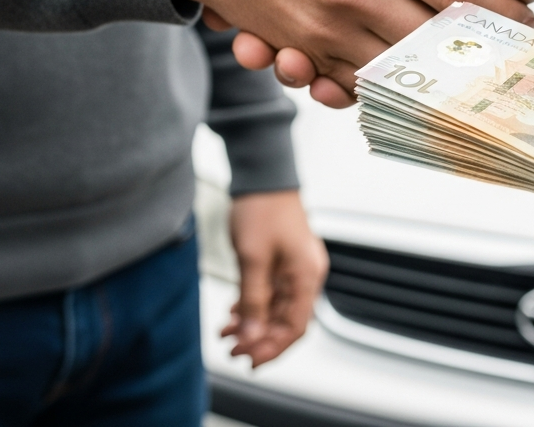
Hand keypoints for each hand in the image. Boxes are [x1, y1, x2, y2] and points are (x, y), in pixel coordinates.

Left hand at [221, 190, 328, 366]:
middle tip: (232, 350)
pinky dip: (252, 305)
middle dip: (259, 339)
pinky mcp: (282, 260)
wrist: (262, 174)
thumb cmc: (262, 209)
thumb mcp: (253, 259)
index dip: (271, 348)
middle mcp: (305, 274)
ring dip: (252, 324)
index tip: (248, 359)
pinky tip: (233, 313)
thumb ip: (253, 301)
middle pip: (286, 321)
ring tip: (226, 334)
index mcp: (306, 276)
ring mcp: (294, 267)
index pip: (294, 327)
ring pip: (275, 308)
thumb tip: (251, 336)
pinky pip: (270, 293)